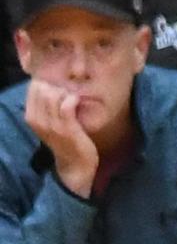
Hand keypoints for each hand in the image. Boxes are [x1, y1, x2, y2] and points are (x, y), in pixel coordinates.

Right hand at [24, 79, 98, 197]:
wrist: (75, 164)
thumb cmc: (65, 138)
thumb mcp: (50, 122)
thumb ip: (48, 104)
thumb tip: (51, 81)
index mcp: (32, 118)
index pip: (33, 88)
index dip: (47, 79)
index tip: (58, 82)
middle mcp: (38, 122)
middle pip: (42, 89)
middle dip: (57, 83)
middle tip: (67, 90)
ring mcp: (52, 126)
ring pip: (54, 95)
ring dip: (66, 91)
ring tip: (72, 97)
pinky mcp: (67, 129)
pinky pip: (67, 106)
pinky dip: (73, 99)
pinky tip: (77, 101)